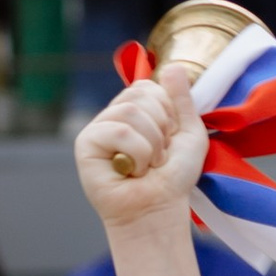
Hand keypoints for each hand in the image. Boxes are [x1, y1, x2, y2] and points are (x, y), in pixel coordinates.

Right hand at [75, 60, 204, 232]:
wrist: (158, 210)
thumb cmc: (173, 178)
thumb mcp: (189, 134)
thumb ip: (182, 101)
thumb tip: (172, 66)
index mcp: (135, 110)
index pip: (150, 87)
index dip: (168, 113)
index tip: (170, 141)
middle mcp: (113, 115)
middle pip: (140, 95)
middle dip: (161, 130)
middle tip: (157, 158)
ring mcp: (98, 128)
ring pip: (131, 112)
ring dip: (150, 146)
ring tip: (146, 167)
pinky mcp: (86, 144)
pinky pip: (119, 131)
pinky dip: (137, 154)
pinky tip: (131, 172)